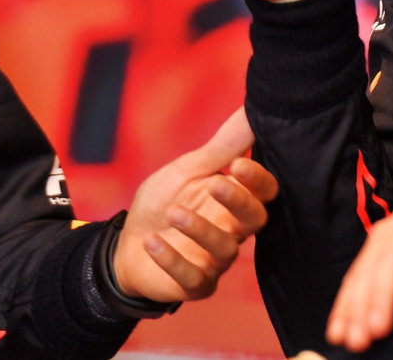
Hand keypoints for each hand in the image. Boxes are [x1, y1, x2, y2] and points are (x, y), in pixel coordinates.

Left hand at [113, 107, 278, 303]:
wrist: (127, 243)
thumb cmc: (164, 200)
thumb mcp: (188, 169)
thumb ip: (221, 147)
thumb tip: (250, 109)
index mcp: (234, 199)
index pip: (264, 191)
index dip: (257, 179)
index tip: (238, 164)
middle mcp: (233, 230)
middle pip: (255, 219)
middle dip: (238, 202)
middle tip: (215, 184)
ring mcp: (216, 260)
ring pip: (225, 249)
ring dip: (200, 229)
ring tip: (173, 213)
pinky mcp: (195, 284)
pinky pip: (194, 277)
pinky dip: (173, 259)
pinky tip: (153, 242)